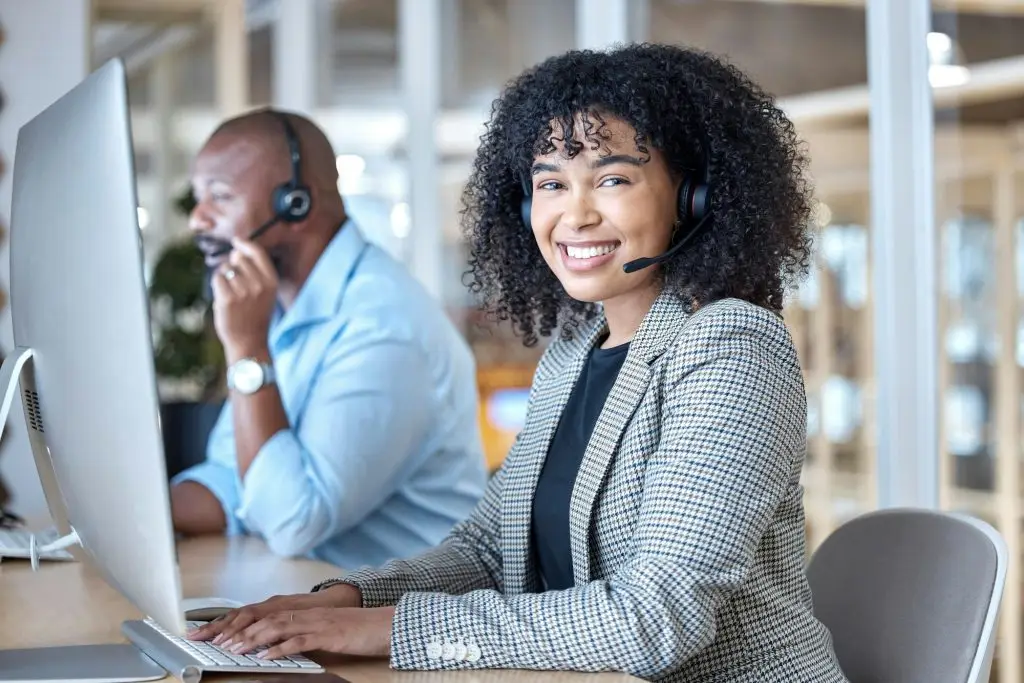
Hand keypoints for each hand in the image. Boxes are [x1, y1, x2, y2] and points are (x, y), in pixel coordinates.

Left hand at [199, 606, 394, 660]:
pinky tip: (267, 657)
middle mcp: (305, 613)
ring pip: (276, 627)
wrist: (383, 624)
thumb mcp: (323, 630)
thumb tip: (278, 645)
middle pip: (264, 618)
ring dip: (253, 639)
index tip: (216, 633)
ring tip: (235, 650)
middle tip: (217, 643)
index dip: (237, 622)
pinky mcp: (327, 634)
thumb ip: (301, 633)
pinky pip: (299, 640)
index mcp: (302, 611)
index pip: (262, 614)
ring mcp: (315, 623)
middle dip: (237, 630)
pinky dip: (280, 648)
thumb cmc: (356, 630)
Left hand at [212, 238, 277, 359]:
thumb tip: (235, 252)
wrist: (249, 341)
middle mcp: (259, 284)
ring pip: (225, 269)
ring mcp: (243, 291)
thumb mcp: (265, 292)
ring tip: (231, 295)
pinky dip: (217, 285)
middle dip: (232, 264)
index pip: (257, 253)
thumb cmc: (254, 315)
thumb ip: (255, 272)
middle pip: (238, 258)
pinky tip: (223, 297)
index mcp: (271, 281)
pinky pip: (217, 278)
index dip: (245, 244)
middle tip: (235, 281)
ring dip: (224, 278)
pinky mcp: (228, 298)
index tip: (236, 242)